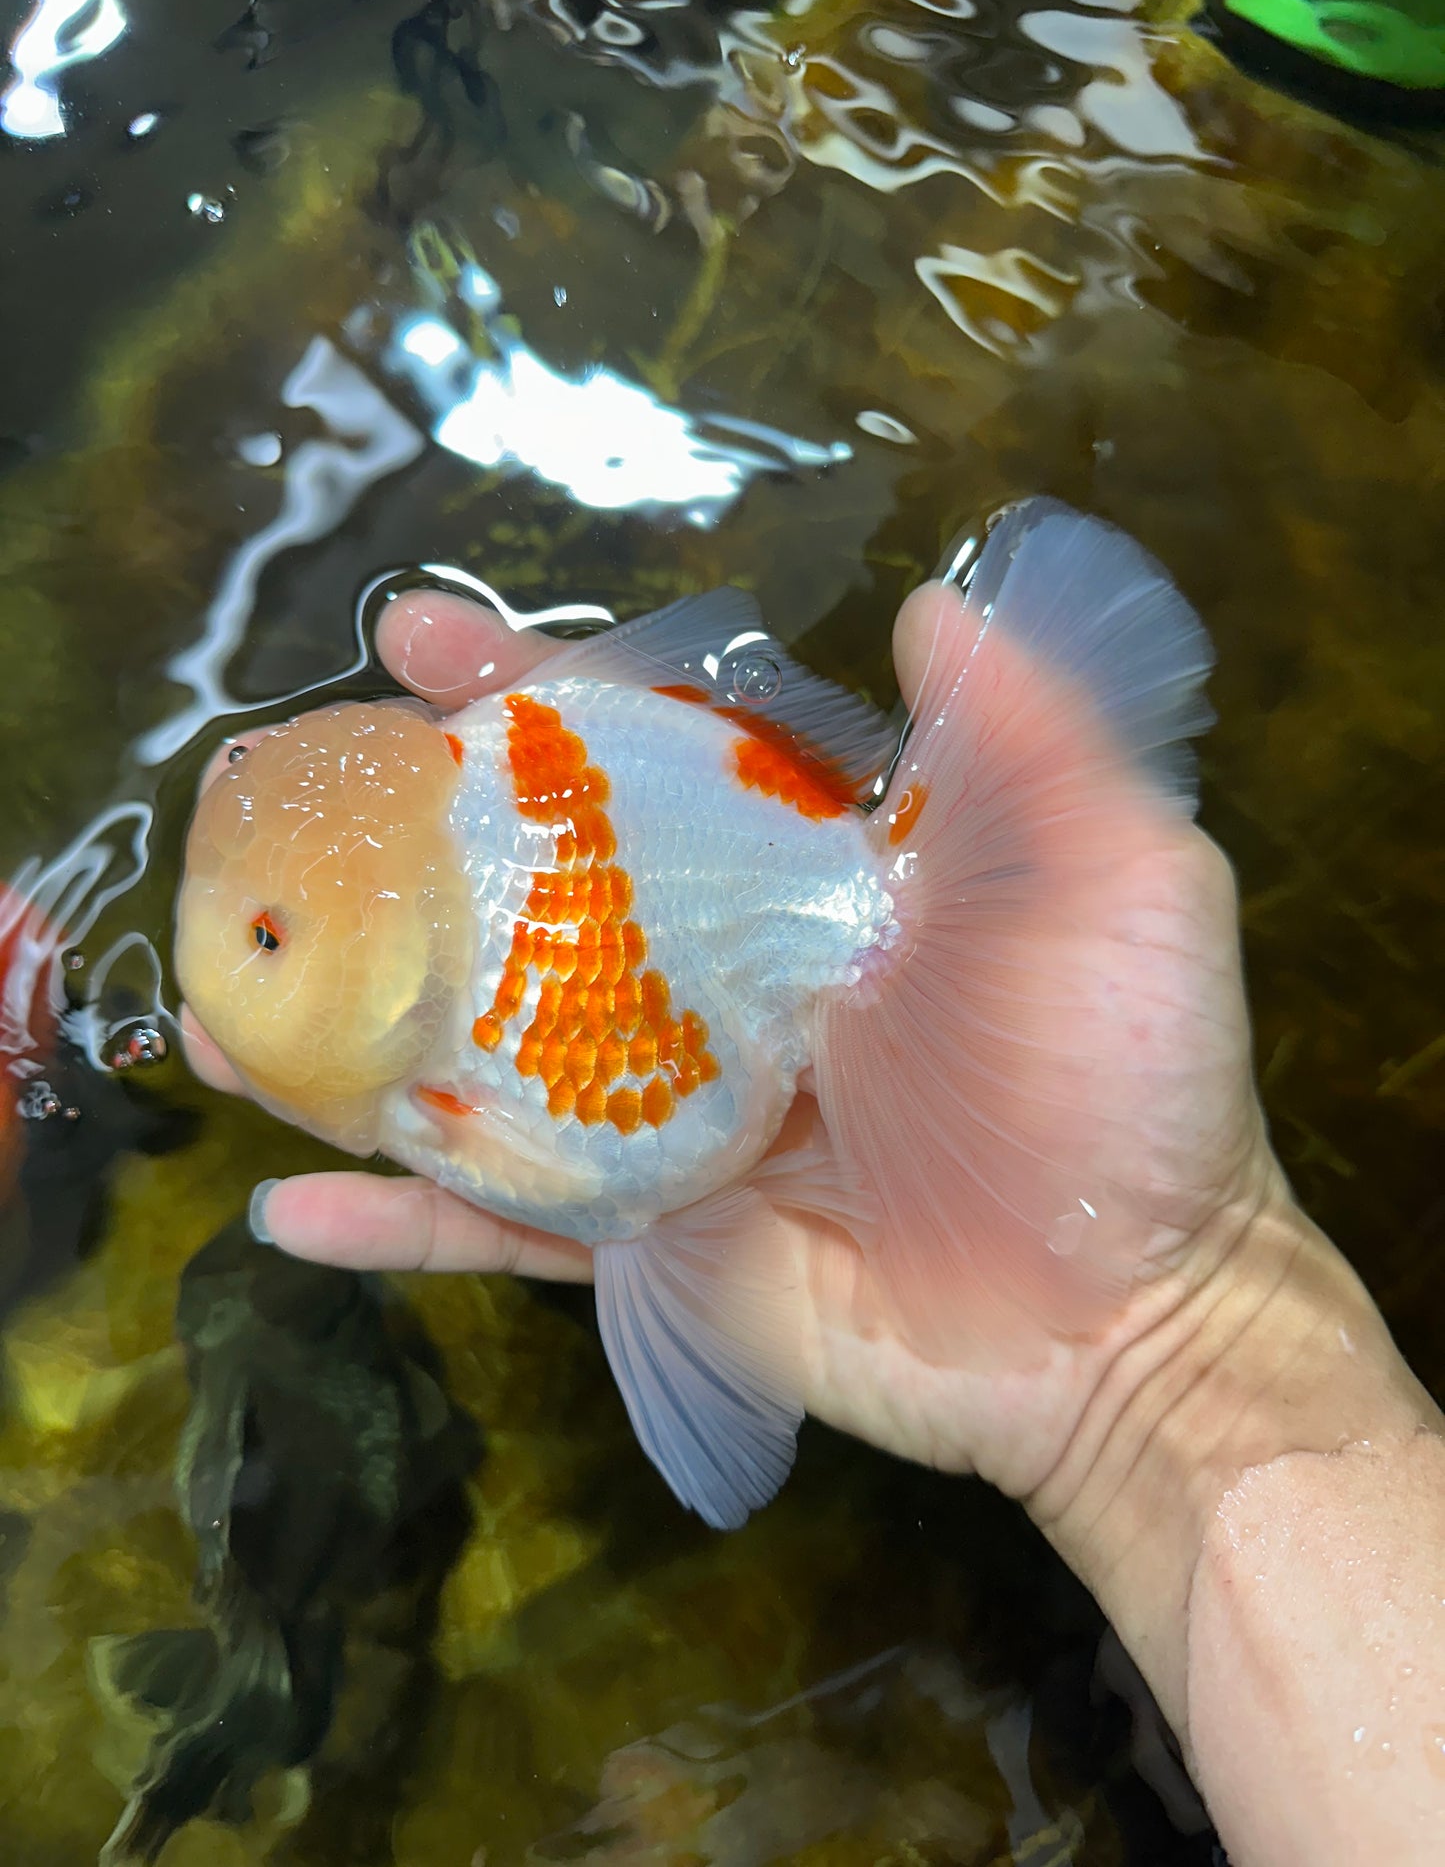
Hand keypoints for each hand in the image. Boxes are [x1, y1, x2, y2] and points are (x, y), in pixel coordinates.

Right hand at [183, 583, 1280, 1508]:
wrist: (1131, 1327)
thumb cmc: (1131, 1097)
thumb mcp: (1120, 884)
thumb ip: (1028, 740)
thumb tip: (932, 597)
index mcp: (807, 885)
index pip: (649, 761)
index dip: (541, 692)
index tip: (429, 638)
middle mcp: (720, 985)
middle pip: (534, 892)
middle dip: (404, 835)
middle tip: (281, 790)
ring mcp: (672, 1118)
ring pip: (483, 1058)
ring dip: (350, 1029)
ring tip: (224, 998)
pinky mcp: (654, 1244)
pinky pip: (507, 1229)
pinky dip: (401, 1221)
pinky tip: (287, 1203)